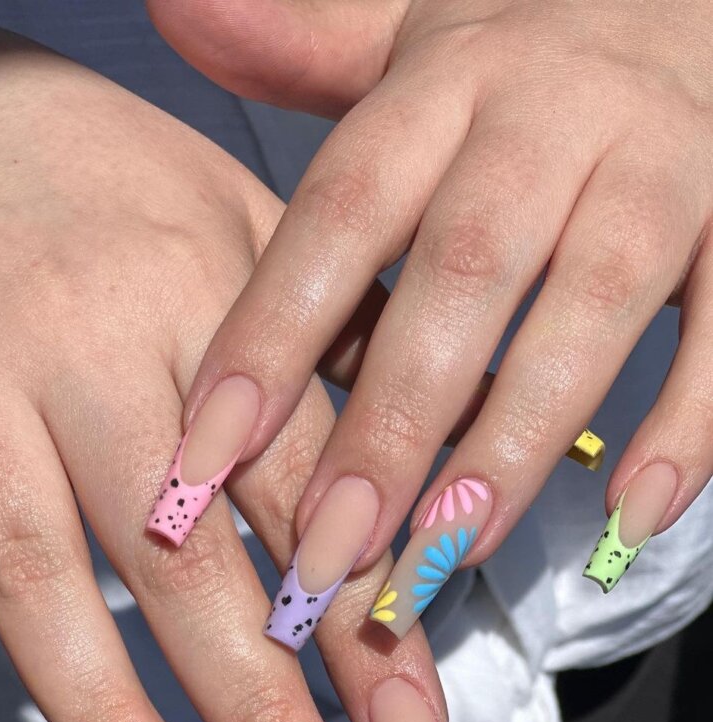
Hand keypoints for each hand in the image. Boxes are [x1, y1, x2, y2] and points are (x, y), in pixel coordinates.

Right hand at [0, 5, 466, 721]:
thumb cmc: (105, 172)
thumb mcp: (237, 220)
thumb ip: (325, 339)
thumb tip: (424, 448)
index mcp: (204, 311)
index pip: (305, 499)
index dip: (367, 629)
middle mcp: (89, 359)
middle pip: (186, 564)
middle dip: (260, 716)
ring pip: (41, 578)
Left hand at [151, 0, 712, 632]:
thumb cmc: (522, 51)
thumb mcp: (408, 33)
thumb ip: (304, 48)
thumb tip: (175, 17)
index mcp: (447, 81)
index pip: (340, 211)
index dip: (272, 333)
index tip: (209, 456)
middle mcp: (552, 118)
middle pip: (462, 273)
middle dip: (391, 423)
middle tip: (332, 549)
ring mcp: (662, 166)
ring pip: (593, 306)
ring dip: (519, 440)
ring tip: (448, 553)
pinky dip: (688, 425)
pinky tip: (632, 517)